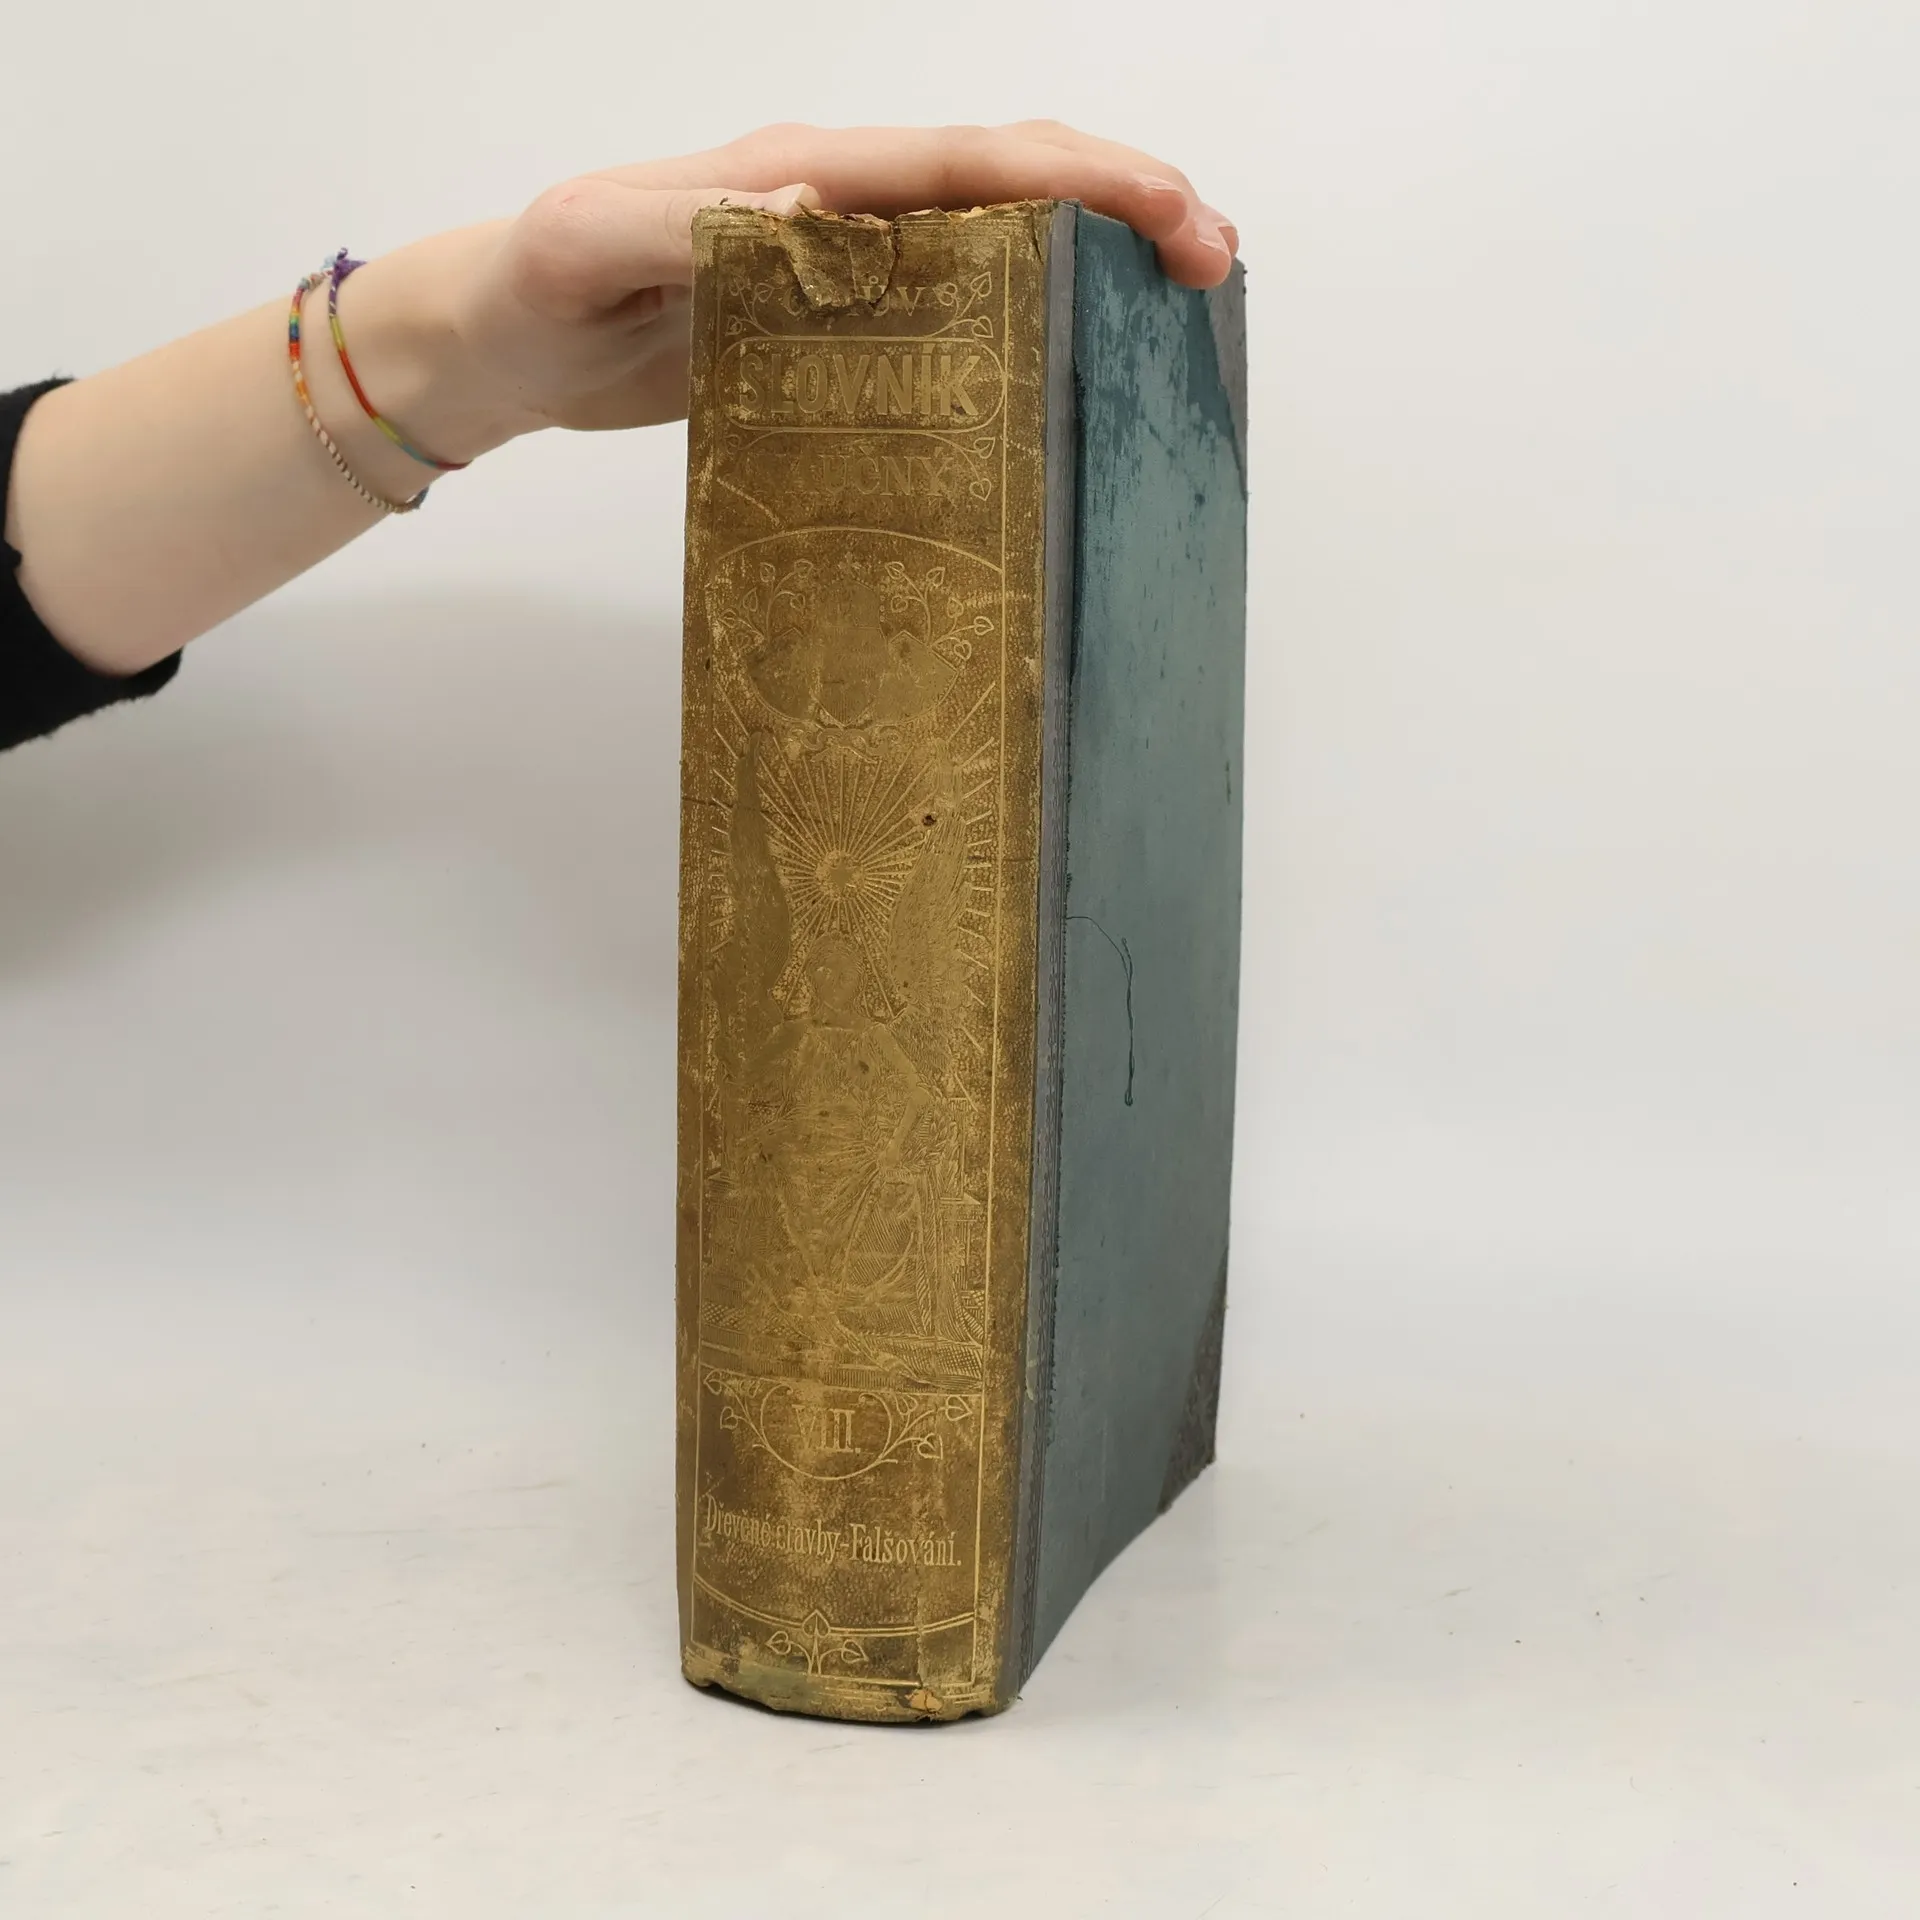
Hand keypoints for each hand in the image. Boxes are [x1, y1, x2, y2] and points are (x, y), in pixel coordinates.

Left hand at [340, 122, 1238, 460]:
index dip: (1081, 182)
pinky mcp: (833, 320)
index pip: (967, 162)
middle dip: (1123, 207)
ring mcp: (842, 261)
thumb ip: (686, 224)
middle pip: (1008, 183)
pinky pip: (950, 305)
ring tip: (1176, 310)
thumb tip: (821, 214)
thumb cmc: (534, 290)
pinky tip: (1067, 368)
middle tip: (1211, 265)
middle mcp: (837, 204)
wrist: (502, 342)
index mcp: (800, 176)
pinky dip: (1025, 322)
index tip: (1170, 217)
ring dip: (1092, 264)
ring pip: (995, 240)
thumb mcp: (587, 248)